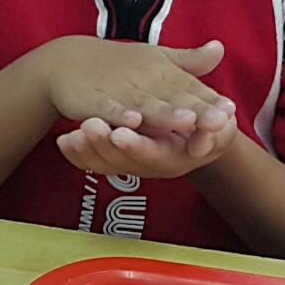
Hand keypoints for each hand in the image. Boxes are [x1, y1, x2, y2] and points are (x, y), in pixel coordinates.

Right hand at [31, 36, 236, 141]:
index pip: (191, 88)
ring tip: (186, 121)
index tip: (232, 111)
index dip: (210, 100)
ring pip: (144, 104)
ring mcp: (119, 89)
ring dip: (164, 113)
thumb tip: (221, 48)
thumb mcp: (155, 60)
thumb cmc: (119, 65)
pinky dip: (118, 114)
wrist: (65, 62)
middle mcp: (144, 79)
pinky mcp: (93, 99)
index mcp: (162, 71)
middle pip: (174, 97)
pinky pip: (107, 108)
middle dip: (197, 109)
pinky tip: (132, 123)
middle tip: (221, 120)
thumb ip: (188, 61)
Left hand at [57, 113, 236, 179]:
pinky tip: (63, 141)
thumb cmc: (207, 121)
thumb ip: (216, 122)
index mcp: (177, 155)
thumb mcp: (218, 119)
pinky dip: (78, 155)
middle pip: (126, 162)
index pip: (155, 154)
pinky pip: (95, 163)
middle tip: (89, 127)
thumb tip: (222, 122)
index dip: (138, 145)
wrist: (199, 134)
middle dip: (106, 145)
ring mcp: (134, 164)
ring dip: (89, 150)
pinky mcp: (118, 161)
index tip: (120, 132)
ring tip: (73, 133)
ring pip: (108, 164)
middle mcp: (153, 165)